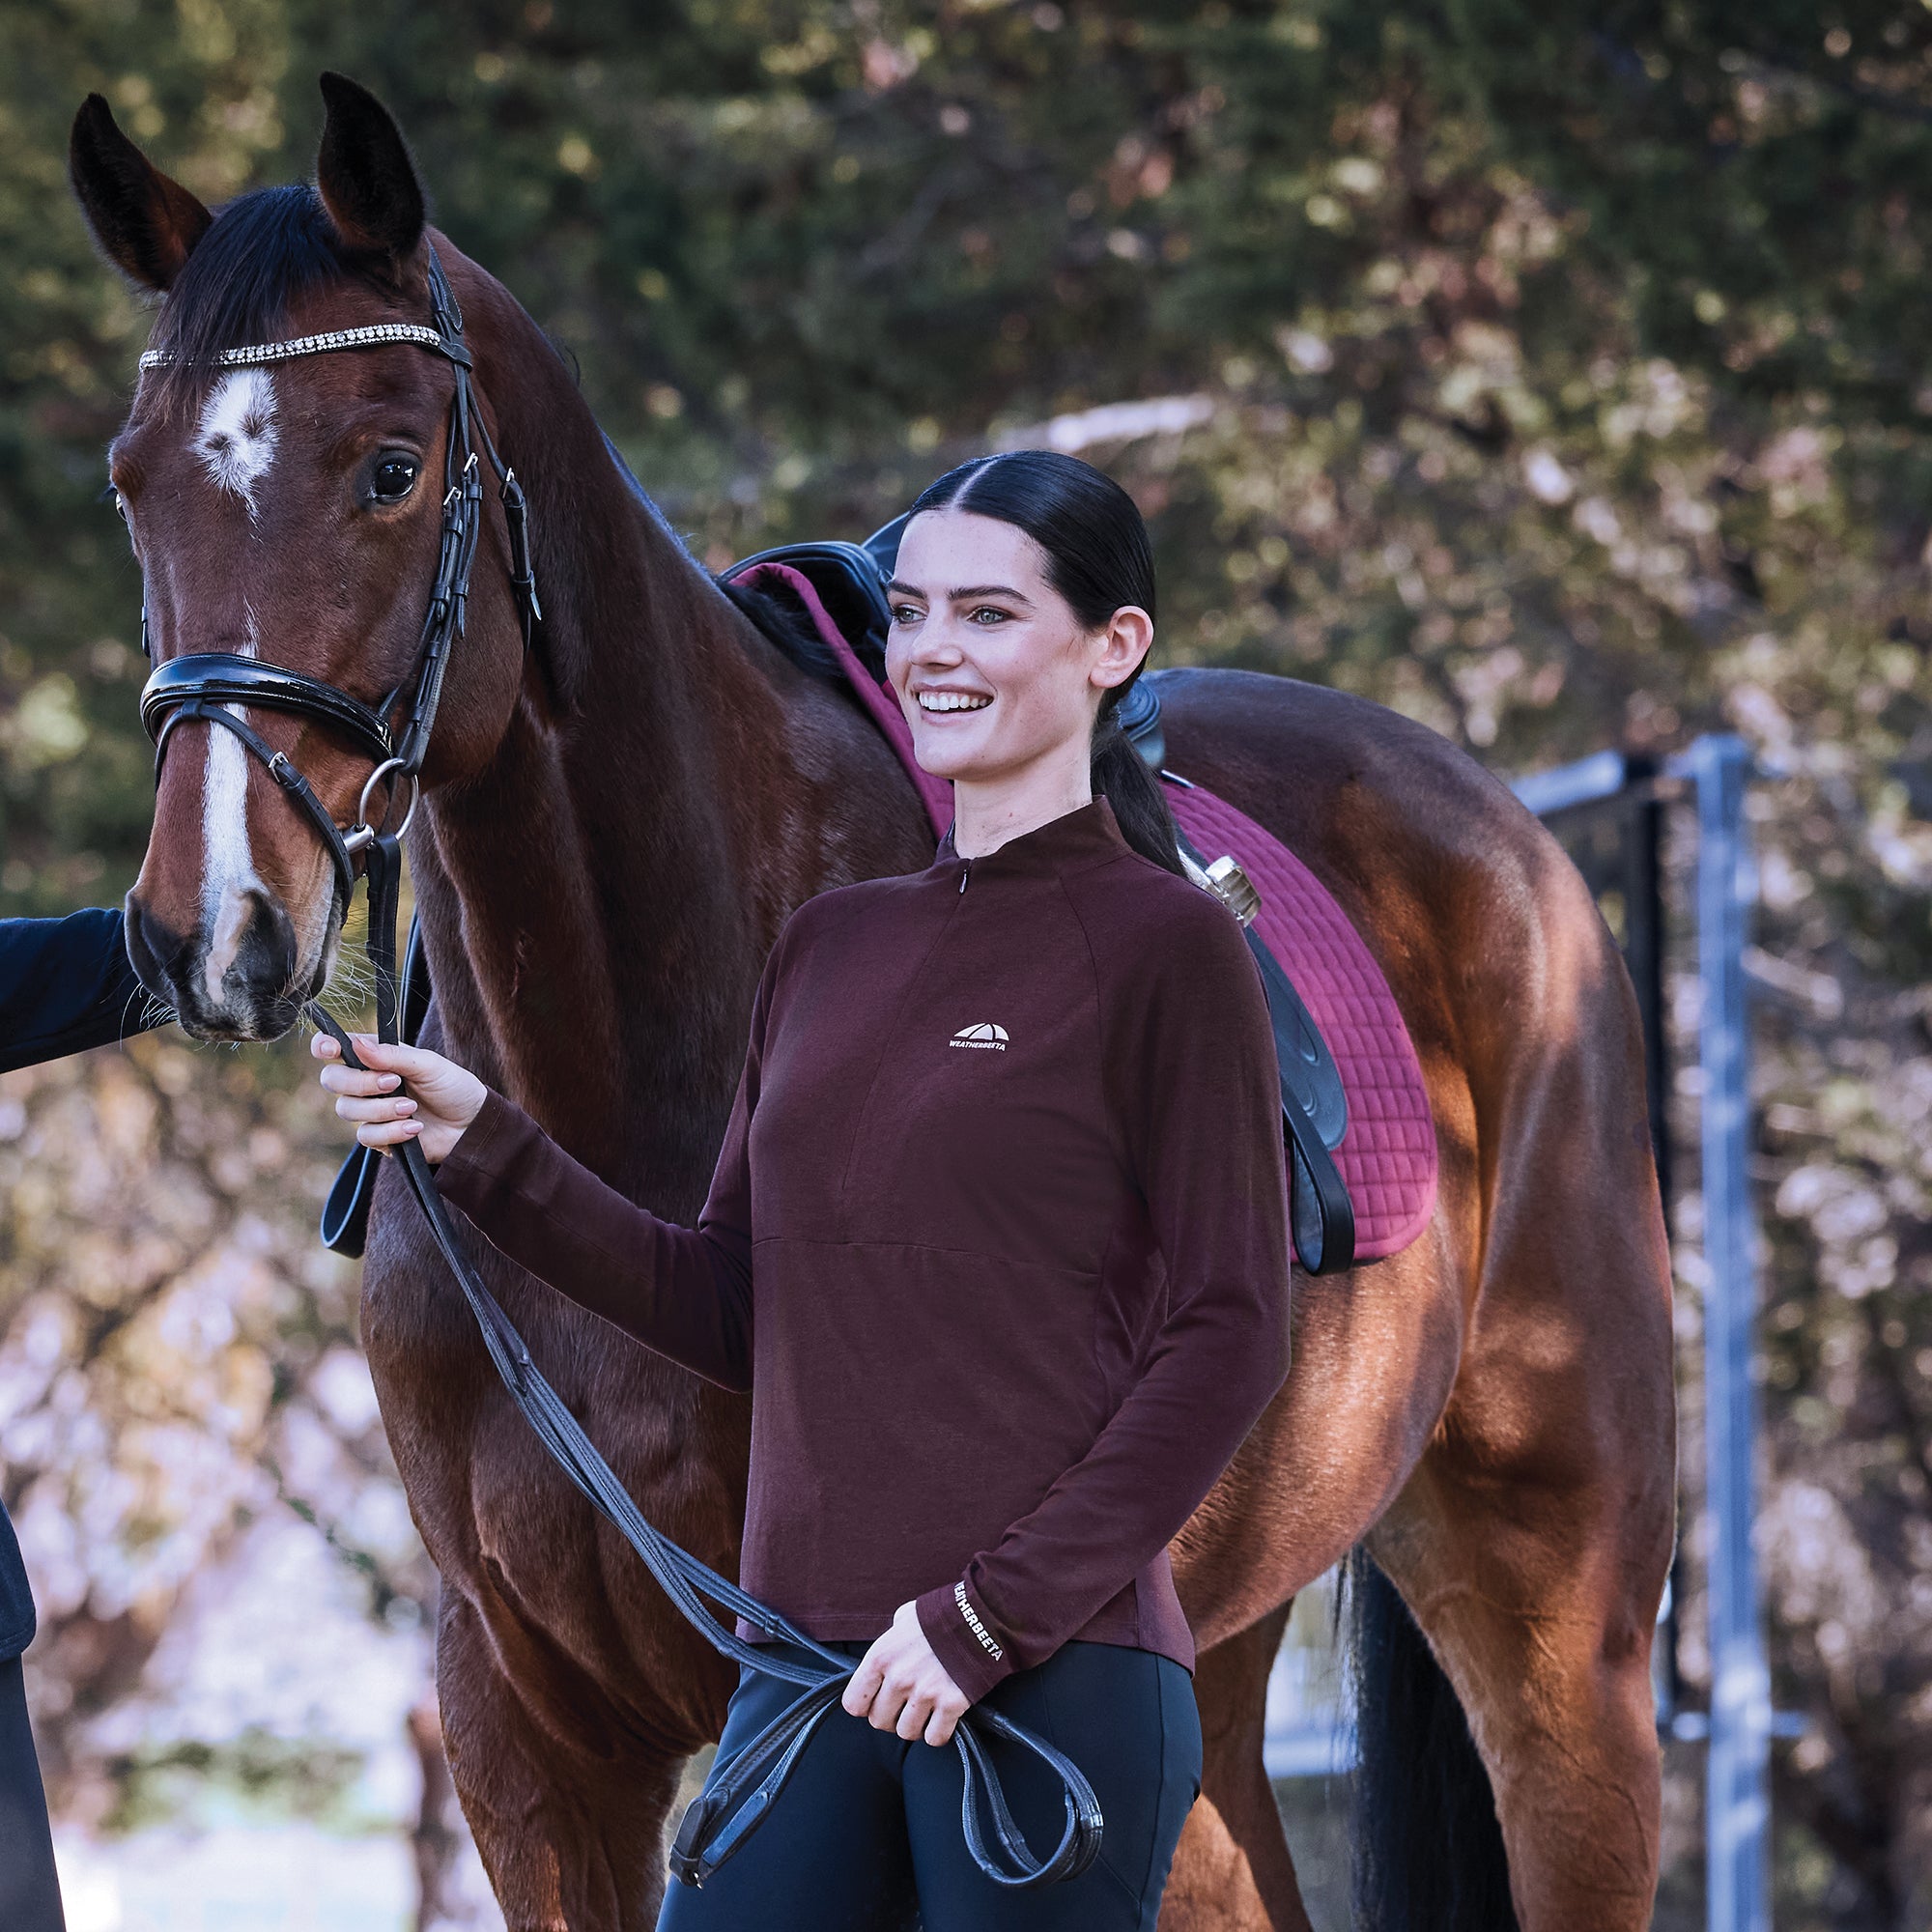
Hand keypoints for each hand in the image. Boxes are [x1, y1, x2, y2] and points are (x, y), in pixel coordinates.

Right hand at [311, 1031, 486, 1165]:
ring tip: (411, 1108)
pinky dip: (391, 1131)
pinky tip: (414, 1127)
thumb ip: (393, 1055)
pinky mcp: (378, 1137)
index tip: (331, 1050)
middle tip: (393, 1083)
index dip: (324, 1046)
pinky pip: (366, 1136)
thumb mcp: (428, 1065)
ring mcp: (369, 1111)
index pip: (334, 1048)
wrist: (472, 1125)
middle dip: (359, 1082)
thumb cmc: (452, 1087)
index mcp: (375, 1058)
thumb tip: (357, 1043)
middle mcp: (366, 1083)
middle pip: (332, 1080)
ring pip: (347, 1109)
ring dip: (380, 1109)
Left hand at [842, 1601, 969, 1746]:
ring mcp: (924, 1694)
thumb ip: (891, 1637)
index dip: (865, 1705)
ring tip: (925, 1709)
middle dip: (891, 1716)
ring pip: (906, 1733)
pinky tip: (943, 1717)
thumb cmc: (940, 1615)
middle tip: (905, 1704)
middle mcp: (898, 1679)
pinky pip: (935, 1738)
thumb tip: (889, 1650)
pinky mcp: (951, 1705)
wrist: (980, 1616)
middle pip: (879, 1721)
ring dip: (915, 1725)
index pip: (853, 1703)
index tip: (876, 1701)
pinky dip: (939, 1732)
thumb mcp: (905, 1618)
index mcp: (881, 1657)